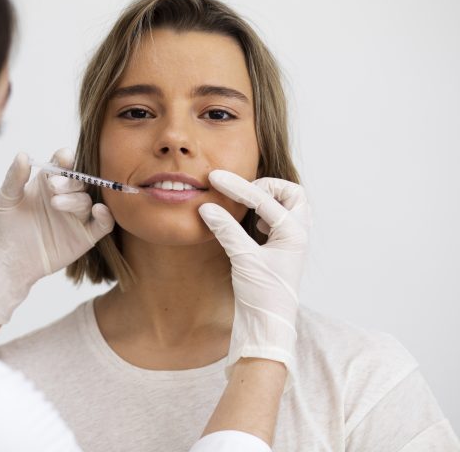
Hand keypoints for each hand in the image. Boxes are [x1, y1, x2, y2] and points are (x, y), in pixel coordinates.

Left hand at [0, 149, 114, 323]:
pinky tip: (99, 210)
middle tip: (53, 186)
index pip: (64, 164)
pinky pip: (103, 224)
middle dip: (69, 180)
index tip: (62, 159)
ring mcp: (77, 215)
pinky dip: (105, 216)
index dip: (65, 159)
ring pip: (88, 200)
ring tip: (56, 203)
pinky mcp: (86, 235)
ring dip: (76, 198)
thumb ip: (14, 176)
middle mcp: (66, 195)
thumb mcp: (7, 198)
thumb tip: (22, 154)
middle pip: (79, 180)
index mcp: (49, 181)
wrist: (10, 259)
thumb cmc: (6, 226)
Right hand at [198, 170, 309, 386]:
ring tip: (246, 205)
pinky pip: (277, 219)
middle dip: (268, 187)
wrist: (267, 327)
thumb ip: (226, 230)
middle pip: (293, 193)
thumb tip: (206, 207)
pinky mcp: (280, 249)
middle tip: (244, 192)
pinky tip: (249, 224)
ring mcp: (290, 241)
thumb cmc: (262, 297)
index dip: (237, 187)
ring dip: (268, 199)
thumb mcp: (243, 260)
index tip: (215, 178)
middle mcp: (298, 234)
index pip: (264, 199)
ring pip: (288, 205)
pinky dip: (263, 213)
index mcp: (294, 234)